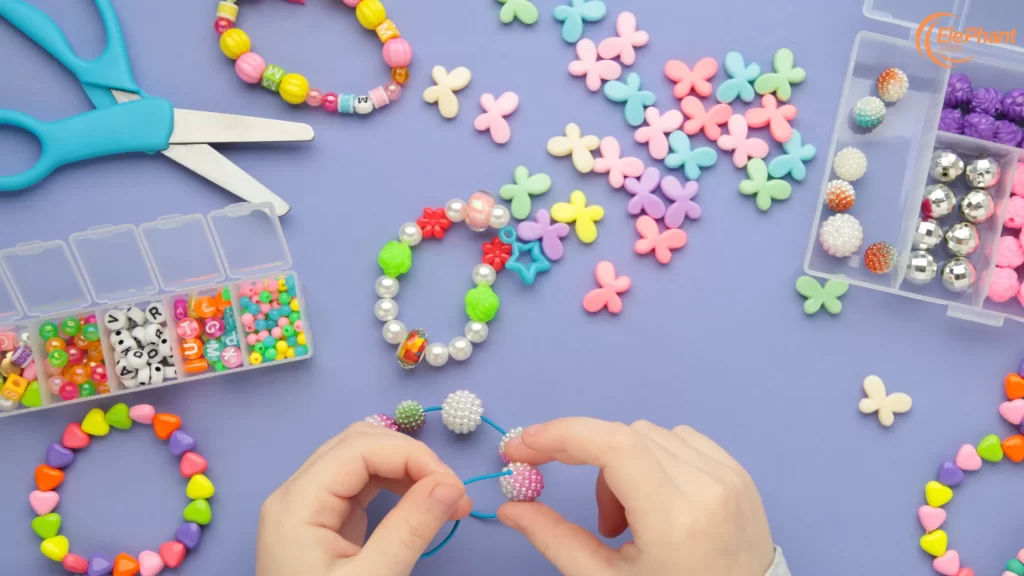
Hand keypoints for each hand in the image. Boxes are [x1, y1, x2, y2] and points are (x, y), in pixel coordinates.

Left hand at [256, 422, 472, 575]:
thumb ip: (410, 530)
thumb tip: (450, 484)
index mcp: (296, 505)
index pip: (359, 448)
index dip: (412, 456)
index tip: (453, 488)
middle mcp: (295, 495)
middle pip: (358, 443)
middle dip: (411, 458)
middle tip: (451, 493)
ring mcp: (306, 507)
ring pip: (360, 459)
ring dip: (406, 469)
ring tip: (445, 499)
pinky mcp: (321, 522)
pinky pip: (360, 484)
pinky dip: (395, 486)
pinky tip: (421, 504)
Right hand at [498, 418, 774, 575]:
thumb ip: (555, 539)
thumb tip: (510, 507)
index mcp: (675, 518)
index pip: (613, 444)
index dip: (561, 435)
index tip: (523, 445)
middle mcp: (707, 487)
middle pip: (625, 437)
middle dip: (592, 465)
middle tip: (599, 521)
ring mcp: (729, 477)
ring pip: (652, 435)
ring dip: (626, 466)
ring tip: (636, 524)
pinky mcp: (739, 474)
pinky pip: (682, 440)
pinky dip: (656, 460)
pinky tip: (658, 503)